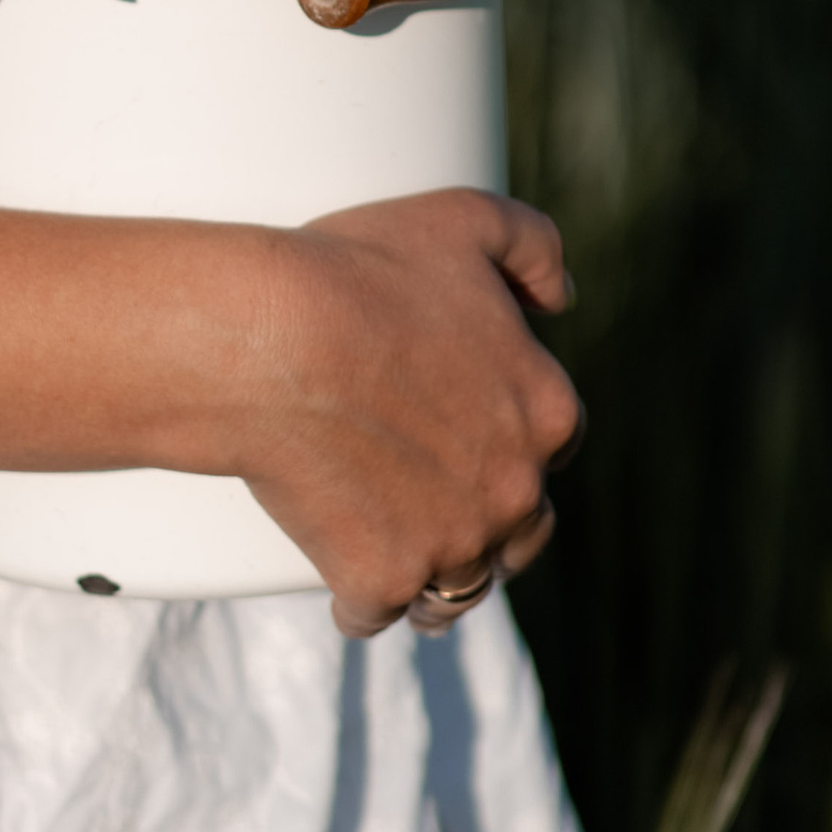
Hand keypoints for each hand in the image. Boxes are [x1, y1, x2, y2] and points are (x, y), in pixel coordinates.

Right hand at [230, 190, 582, 637]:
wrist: (268, 339)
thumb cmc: (358, 272)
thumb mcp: (463, 218)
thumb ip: (533, 245)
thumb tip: (562, 298)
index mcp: (545, 413)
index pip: (554, 444)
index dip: (508, 432)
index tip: (465, 421)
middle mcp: (515, 493)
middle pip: (517, 532)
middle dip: (482, 515)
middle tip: (426, 487)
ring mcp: (451, 547)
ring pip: (457, 587)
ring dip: (434, 574)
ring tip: (391, 541)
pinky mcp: (382, 582)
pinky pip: (378, 612)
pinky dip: (359, 596)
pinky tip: (339, 568)